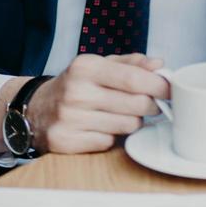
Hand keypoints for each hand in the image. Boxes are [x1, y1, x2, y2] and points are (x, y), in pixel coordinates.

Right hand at [0, 53, 168, 155]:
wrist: (35, 109)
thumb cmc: (75, 85)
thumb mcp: (98, 65)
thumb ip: (130, 64)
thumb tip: (159, 64)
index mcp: (86, 67)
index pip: (133, 79)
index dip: (158, 85)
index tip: (170, 89)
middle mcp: (76, 92)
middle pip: (135, 105)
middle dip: (150, 105)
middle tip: (150, 103)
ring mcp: (70, 119)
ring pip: (127, 126)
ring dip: (132, 122)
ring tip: (121, 114)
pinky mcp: (66, 142)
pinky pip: (109, 143)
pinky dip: (112, 137)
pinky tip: (101, 128)